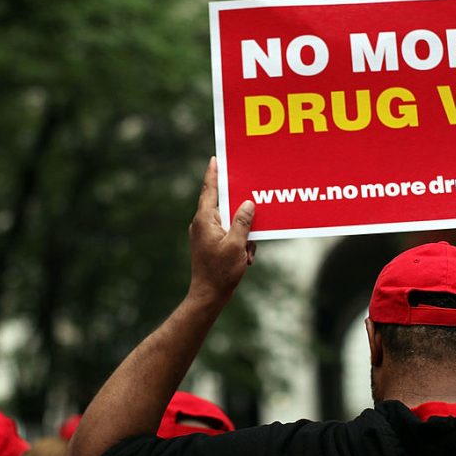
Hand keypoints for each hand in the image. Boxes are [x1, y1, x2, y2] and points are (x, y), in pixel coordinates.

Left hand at [188, 157, 255, 304]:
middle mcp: (203, 224)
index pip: (209, 190)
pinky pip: (229, 235)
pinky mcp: (211, 244)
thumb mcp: (237, 245)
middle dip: (241, 214)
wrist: (208, 296)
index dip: (213, 173)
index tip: (215, 159)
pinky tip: (244, 258)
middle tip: (252, 208)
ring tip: (246, 253)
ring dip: (243, 235)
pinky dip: (240, 244)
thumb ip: (243, 221)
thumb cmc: (220, 272)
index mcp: (205, 220)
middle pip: (224, 206)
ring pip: (231, 223)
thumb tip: (247, 204)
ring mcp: (206, 234)